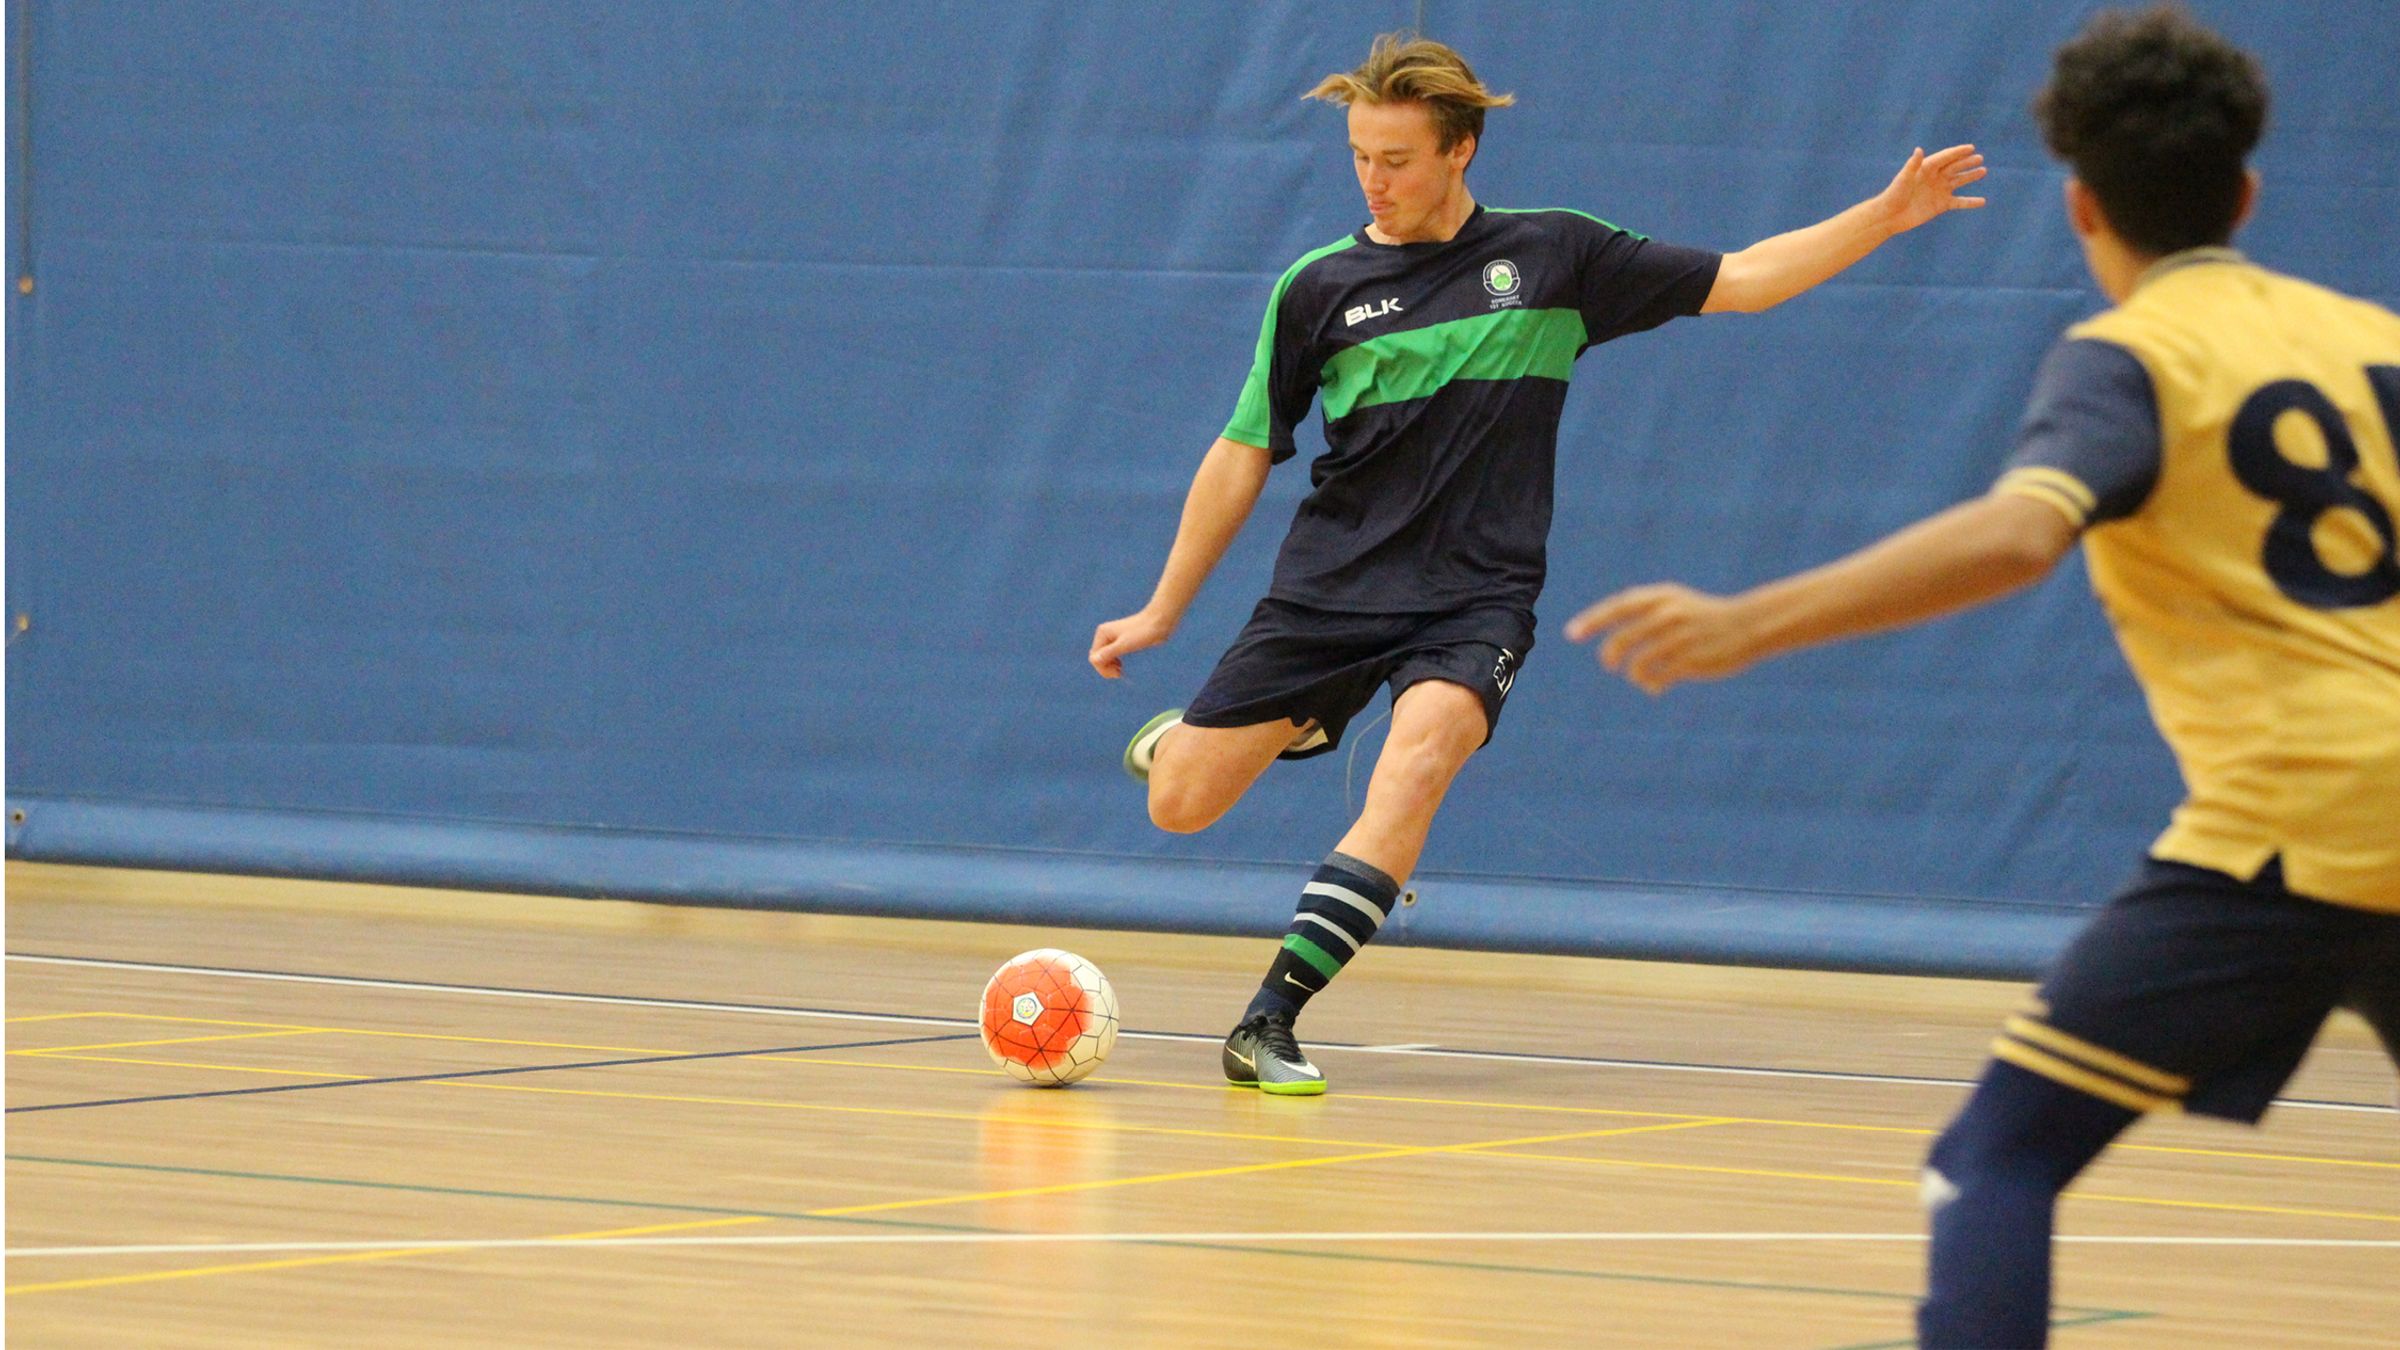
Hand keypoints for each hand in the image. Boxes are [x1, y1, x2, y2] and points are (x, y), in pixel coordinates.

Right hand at [1089, 609, 1174, 678]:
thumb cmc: (1143, 632)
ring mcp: (1112, 638)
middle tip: (1119, 674)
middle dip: (1105, 668)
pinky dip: (1114, 663)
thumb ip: (1109, 652)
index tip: (1118, 673)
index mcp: (1102, 634)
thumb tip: (1094, 660)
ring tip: (1120, 671)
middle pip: (1097, 658)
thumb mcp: (1125, 645)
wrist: (1159, 623)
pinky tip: (1121, 666)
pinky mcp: (1121, 642)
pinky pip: (1111, 656)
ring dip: (1109, 667)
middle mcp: (1105, 635)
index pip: (1094, 657)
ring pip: (1103, 658)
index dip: (1103, 668)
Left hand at [1563, 584, 1763, 694]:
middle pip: (1622, 639)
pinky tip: (1654, 687)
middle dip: (1609, 654)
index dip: (1593, 620)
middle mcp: (1668, 614)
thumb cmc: (1704, 616)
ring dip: (1634, 674)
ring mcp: (1679, 638)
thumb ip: (1644, 609)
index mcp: (1662, 597)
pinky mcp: (1690, 661)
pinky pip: (1656, 679)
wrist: (1748, 626)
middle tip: (1608, 663)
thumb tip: (1605, 625)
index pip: (1618, 607)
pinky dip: (1650, 685)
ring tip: (1639, 676)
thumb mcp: (1675, 602)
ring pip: (1637, 663)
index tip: (1571, 634)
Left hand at [1876, 144, 1986, 234]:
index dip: (1958, 152)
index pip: (1945, 158)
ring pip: (1959, 181)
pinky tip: (1982, 202)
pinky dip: (1970, 202)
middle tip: (1979, 158)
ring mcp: (1939, 191)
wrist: (1890, 217)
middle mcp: (1935, 178)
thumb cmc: (1894, 195)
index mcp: (1926, 169)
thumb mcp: (1903, 179)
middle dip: (1966, 162)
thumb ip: (1912, 165)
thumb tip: (1919, 149)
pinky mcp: (1941, 205)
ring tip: (1983, 171)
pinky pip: (1959, 202)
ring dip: (1970, 177)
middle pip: (1954, 167)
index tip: (1971, 148)